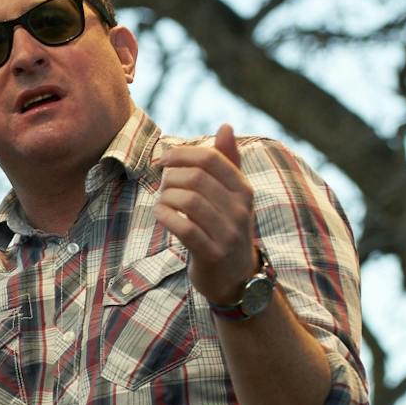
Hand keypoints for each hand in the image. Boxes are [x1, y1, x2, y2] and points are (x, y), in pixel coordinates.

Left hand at [158, 124, 259, 304]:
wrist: (237, 278)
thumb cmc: (227, 228)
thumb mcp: (234, 195)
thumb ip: (228, 162)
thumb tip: (225, 126)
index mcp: (244, 189)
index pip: (211, 158)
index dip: (181, 154)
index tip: (163, 160)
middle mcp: (240, 209)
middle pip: (195, 177)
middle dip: (170, 176)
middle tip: (162, 184)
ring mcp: (228, 232)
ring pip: (187, 200)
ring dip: (165, 197)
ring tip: (162, 201)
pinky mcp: (212, 253)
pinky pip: (183, 227)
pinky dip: (165, 217)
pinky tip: (161, 215)